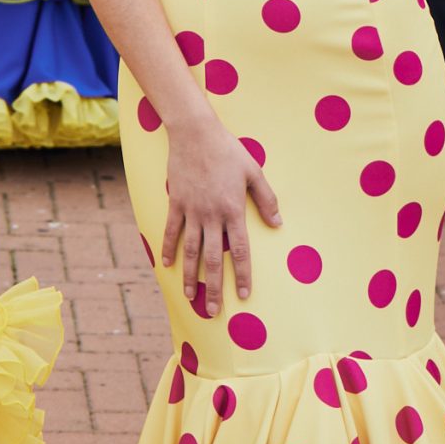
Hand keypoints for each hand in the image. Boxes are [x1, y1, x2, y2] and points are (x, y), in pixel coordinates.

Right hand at [160, 104, 279, 313]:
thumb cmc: (228, 150)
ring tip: (190, 297)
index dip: (243, 274)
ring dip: (191, 276)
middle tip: (214, 310)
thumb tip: (277, 223)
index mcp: (233, 210)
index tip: (244, 295)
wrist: (195, 133)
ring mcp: (191, 211)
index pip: (240, 250)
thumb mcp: (254, 172)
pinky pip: (171, 231)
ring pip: (191, 251)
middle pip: (214, 259)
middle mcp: (212, 216)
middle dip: (215, 287)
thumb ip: (266, 199)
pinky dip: (168, 249)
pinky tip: (167, 265)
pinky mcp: (176, 203)